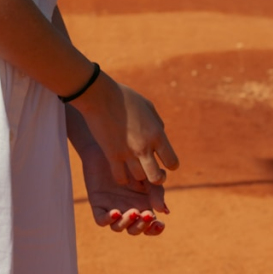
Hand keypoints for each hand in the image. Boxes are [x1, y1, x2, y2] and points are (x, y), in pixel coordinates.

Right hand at [72, 72, 178, 187]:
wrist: (100, 94)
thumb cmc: (124, 96)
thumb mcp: (147, 106)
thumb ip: (157, 123)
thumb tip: (160, 134)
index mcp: (156, 134)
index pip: (172, 162)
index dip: (169, 164)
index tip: (162, 159)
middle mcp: (144, 146)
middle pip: (157, 178)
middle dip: (157, 177)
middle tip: (151, 169)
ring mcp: (127, 152)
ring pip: (139, 178)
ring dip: (138, 175)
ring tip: (134, 166)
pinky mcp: (111, 155)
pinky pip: (121, 178)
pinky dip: (123, 177)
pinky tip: (121, 169)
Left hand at [79, 132, 168, 235]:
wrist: (109, 147)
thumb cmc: (131, 161)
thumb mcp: (147, 175)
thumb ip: (157, 191)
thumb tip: (164, 211)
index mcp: (141, 207)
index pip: (149, 226)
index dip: (155, 229)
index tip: (160, 223)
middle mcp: (127, 211)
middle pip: (135, 229)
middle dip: (142, 226)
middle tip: (146, 214)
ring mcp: (112, 209)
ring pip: (118, 227)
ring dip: (126, 223)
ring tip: (133, 211)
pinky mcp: (98, 204)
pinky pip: (101, 220)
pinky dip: (108, 219)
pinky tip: (116, 212)